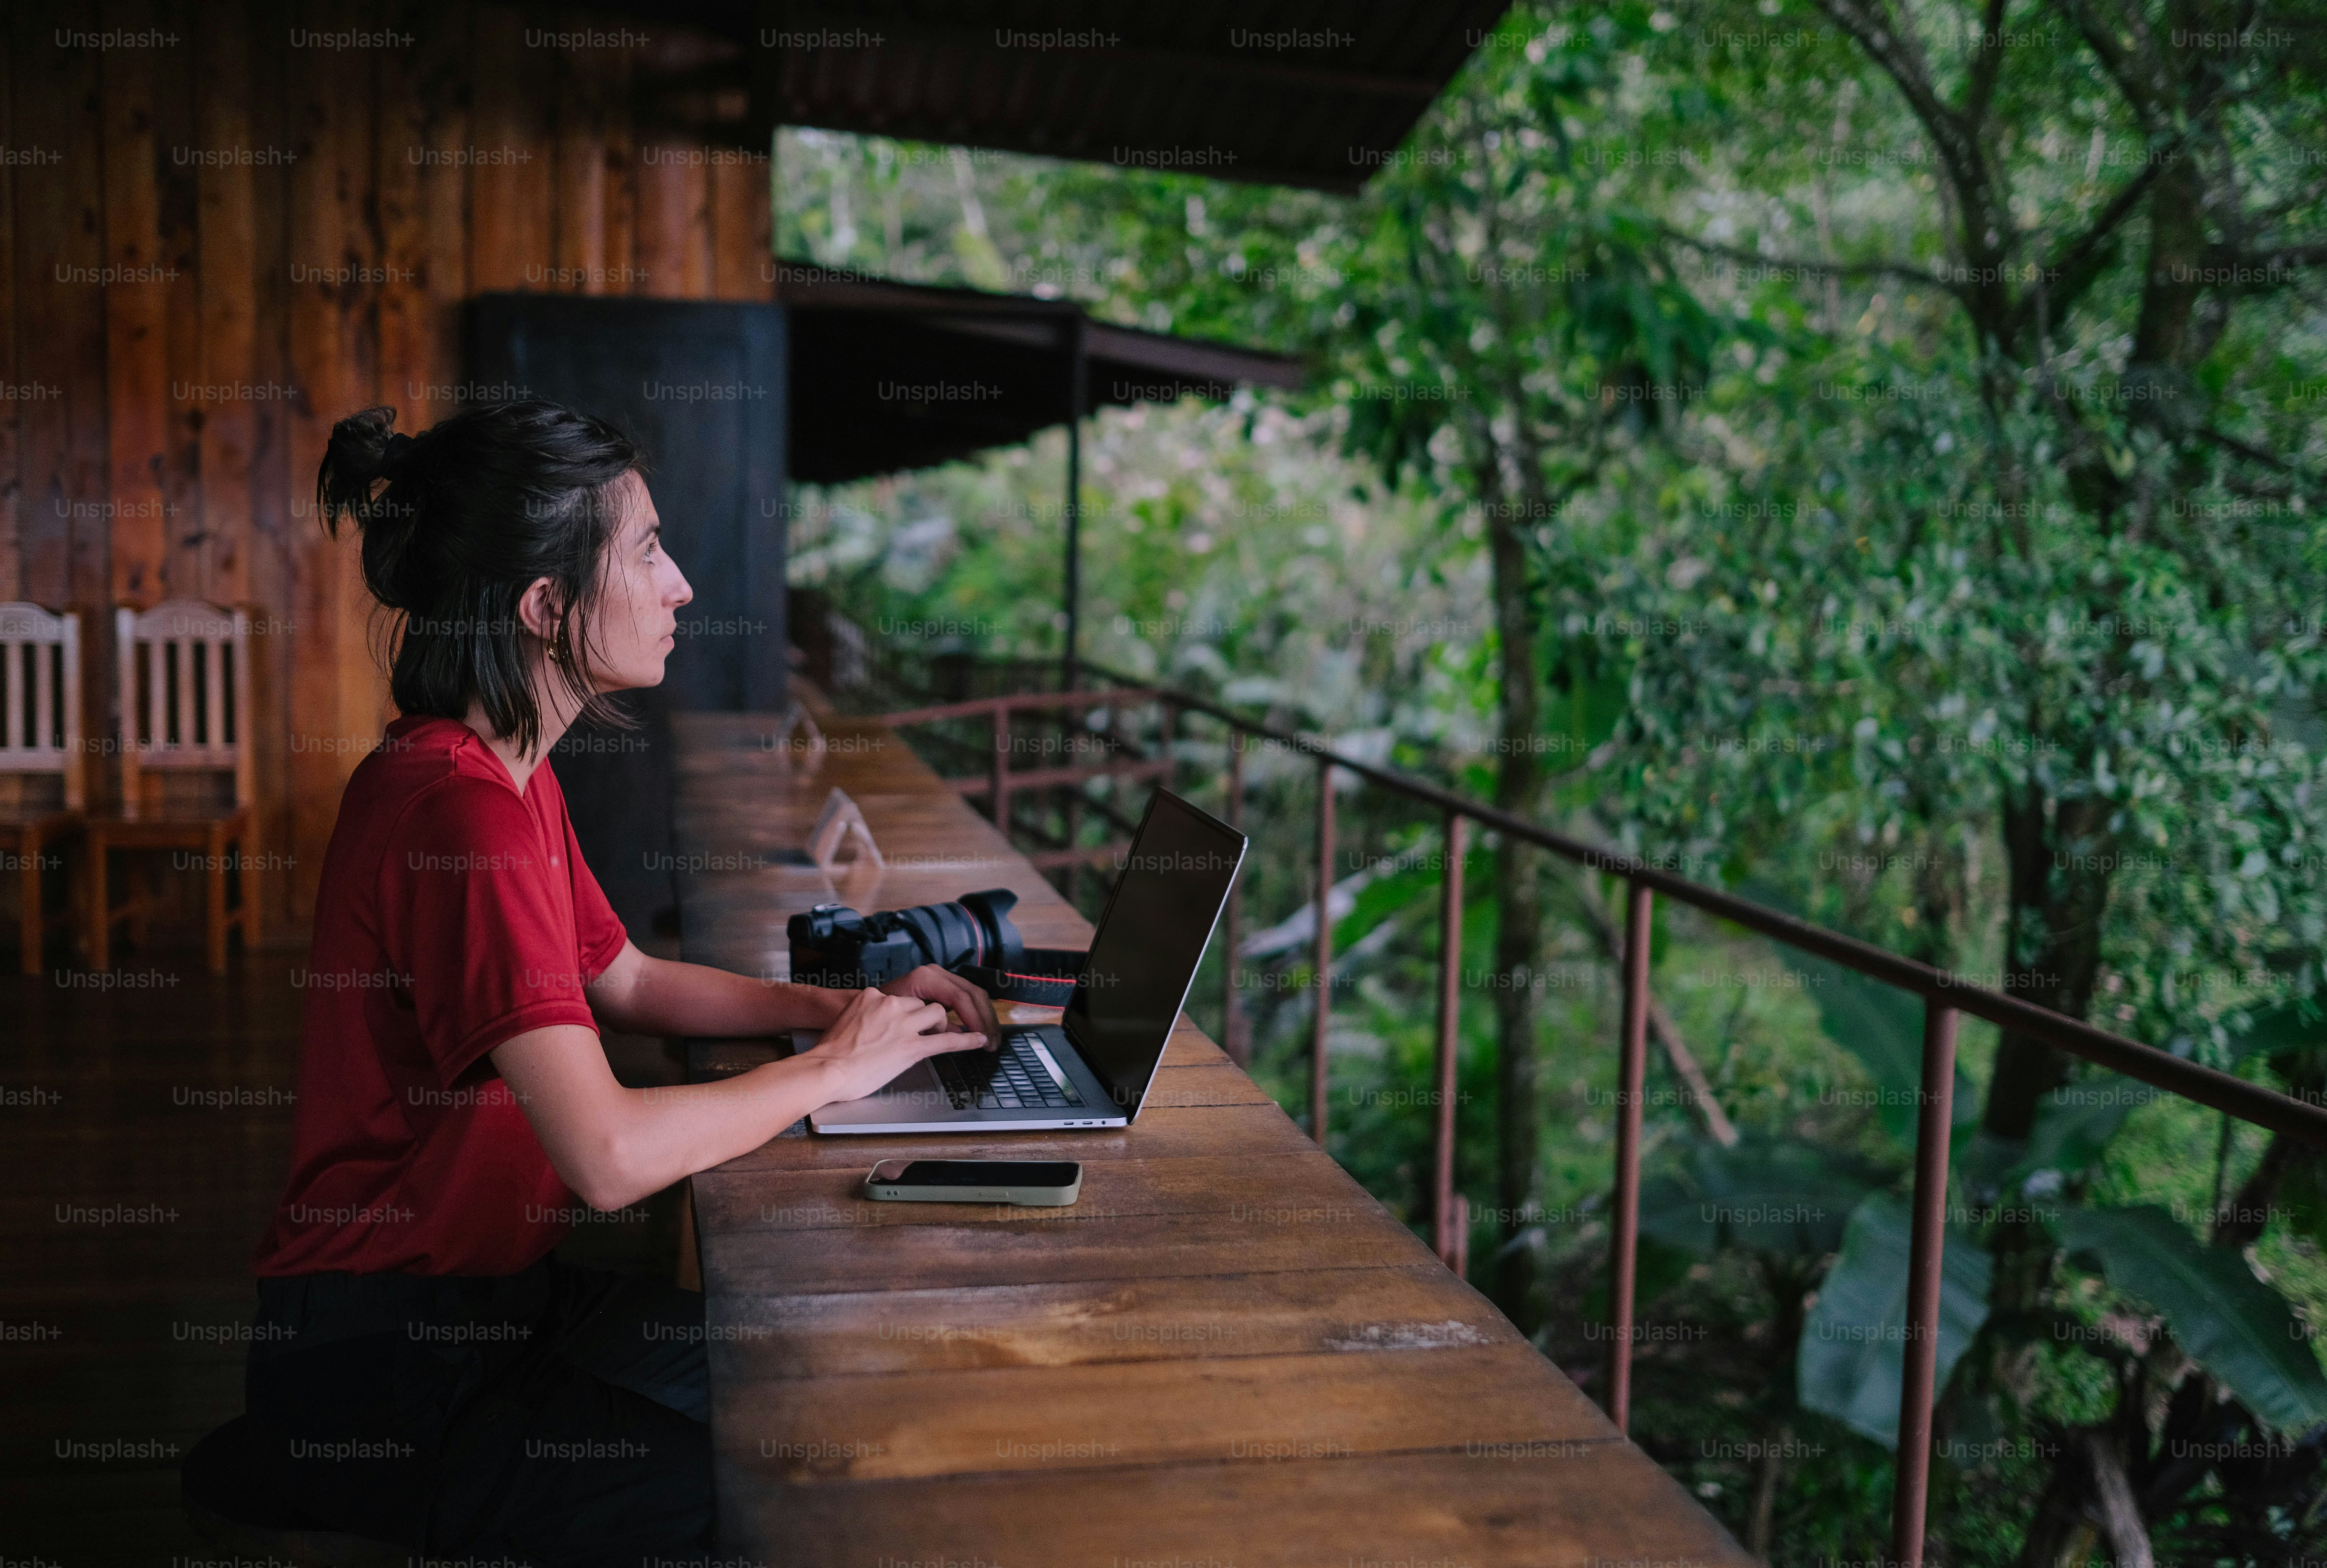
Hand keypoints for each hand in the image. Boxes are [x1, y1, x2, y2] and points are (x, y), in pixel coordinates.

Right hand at [800, 985, 989, 1105]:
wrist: (826, 1069)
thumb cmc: (830, 1054)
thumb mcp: (847, 1022)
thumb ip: (865, 1018)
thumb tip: (877, 1028)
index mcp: (871, 996)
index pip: (900, 998)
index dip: (906, 1012)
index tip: (906, 1022)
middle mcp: (890, 1004)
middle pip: (921, 1002)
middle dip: (926, 1017)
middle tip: (925, 1031)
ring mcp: (903, 1024)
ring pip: (937, 1013)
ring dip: (941, 1025)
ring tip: (939, 1035)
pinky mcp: (911, 1046)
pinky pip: (947, 1039)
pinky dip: (966, 1039)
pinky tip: (978, 1040)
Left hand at [879, 963, 1002, 1050]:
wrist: (860, 1020)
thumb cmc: (878, 1025)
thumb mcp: (908, 1029)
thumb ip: (937, 1031)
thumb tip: (964, 1036)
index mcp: (925, 979)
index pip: (960, 997)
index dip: (975, 1019)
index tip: (983, 1038)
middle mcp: (933, 973)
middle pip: (971, 993)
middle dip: (985, 1019)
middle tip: (992, 1042)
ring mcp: (937, 976)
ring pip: (971, 994)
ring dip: (983, 1017)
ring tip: (990, 1039)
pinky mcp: (942, 984)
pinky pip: (963, 996)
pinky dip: (974, 1013)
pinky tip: (979, 1030)